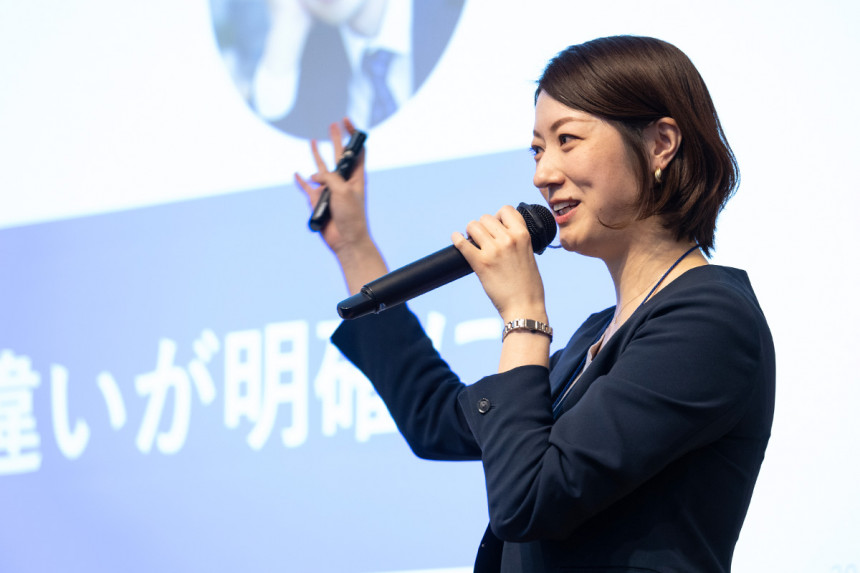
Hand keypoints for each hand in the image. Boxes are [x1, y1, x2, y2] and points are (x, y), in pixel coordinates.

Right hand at [295, 119, 387, 294]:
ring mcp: (330, 190)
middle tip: (332, 124)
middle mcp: (343, 181)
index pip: (356, 151)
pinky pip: (307, 187)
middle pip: (339, 155)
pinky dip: (301, 181)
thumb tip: (313, 176)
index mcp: (356, 176)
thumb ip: (329, 178)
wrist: (346, 240)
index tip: (346, 120)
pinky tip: (298, 174)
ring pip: (321, 168)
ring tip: (313, 141)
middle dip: (335, 139)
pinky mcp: (318, 200)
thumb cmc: (351, 216)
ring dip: (317, 154)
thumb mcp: (343, 191)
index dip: (352, 134)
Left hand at [452, 205, 547, 322]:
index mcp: (523, 235)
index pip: (506, 210)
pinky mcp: (480, 263)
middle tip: (483, 238)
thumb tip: (499, 232)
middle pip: (486, 218)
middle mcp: (508, 239)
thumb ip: (517, 241)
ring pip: (473, 226)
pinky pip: (462, 243)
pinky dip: (456, 239)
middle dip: (482, 226)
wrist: (524, 307)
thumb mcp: (529, 254)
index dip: (498, 216)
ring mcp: (493, 251)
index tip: (496, 226)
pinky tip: (456, 238)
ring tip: (472, 241)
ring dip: (470, 232)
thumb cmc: (528, 285)